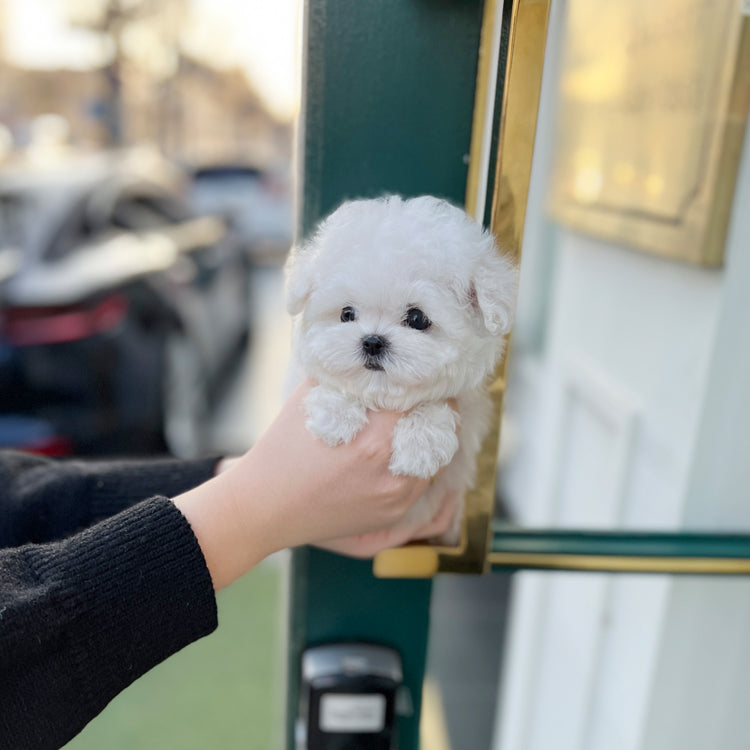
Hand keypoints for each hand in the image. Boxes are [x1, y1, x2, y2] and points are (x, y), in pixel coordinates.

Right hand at [174, 380, 432, 587]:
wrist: (264, 508)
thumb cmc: (282, 449)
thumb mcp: (310, 398)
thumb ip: (345, 373)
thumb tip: (370, 352)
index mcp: (374, 437)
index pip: (421, 398)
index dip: (423, 380)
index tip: (422, 371)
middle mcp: (391, 469)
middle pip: (439, 426)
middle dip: (434, 405)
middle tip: (429, 391)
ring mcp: (395, 496)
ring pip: (438, 455)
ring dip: (433, 434)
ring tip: (420, 418)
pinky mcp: (392, 513)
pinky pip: (425, 480)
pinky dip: (422, 461)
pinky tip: (407, 447)